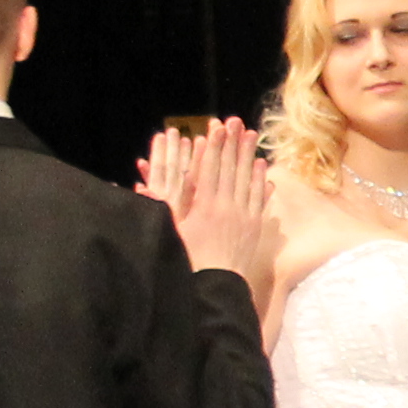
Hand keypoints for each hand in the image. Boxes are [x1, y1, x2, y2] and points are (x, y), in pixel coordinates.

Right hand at [162, 122, 278, 290]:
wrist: (217, 287)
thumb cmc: (188, 261)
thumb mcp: (172, 232)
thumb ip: (165, 208)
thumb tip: (145, 186)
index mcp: (205, 207)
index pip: (209, 169)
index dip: (212, 147)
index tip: (215, 128)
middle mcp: (227, 207)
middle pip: (230, 168)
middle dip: (231, 143)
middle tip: (234, 121)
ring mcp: (244, 215)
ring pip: (247, 179)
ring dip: (249, 155)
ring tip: (251, 133)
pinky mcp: (254, 226)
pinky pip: (258, 197)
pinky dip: (260, 180)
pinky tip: (262, 166)